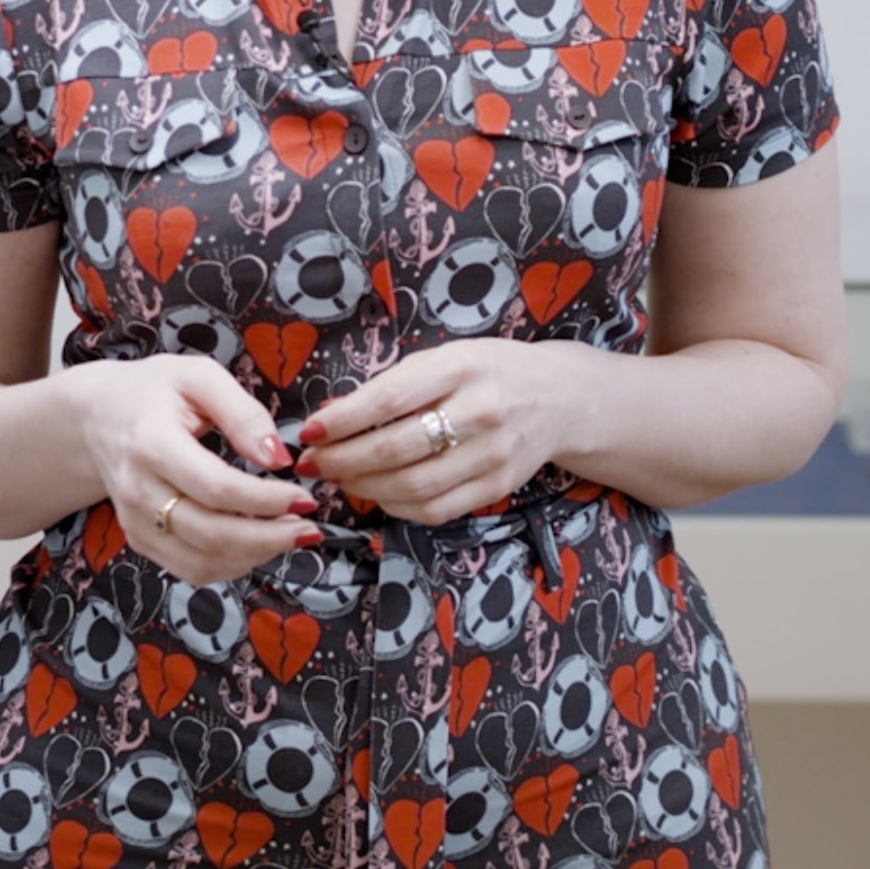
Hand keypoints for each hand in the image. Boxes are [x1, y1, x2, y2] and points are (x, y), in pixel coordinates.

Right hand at [66, 356, 319, 584]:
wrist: (98, 416)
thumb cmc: (154, 390)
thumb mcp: (198, 376)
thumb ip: (242, 412)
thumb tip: (278, 458)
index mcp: (151, 442)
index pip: (215, 487)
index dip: (265, 499)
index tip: (304, 497)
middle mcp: (137, 489)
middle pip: (209, 533)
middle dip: (268, 537)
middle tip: (310, 528)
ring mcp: (135, 521)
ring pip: (201, 561)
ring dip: (254, 556)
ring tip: (290, 535)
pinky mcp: (139, 539)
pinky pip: (189, 568)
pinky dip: (230, 565)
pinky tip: (258, 544)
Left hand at [294, 339, 586, 524]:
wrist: (560, 398)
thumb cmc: (489, 370)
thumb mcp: (444, 358)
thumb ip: (394, 385)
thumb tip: (332, 414)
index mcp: (461, 368)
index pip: (390, 400)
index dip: (343, 420)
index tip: (309, 431)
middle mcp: (480, 412)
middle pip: (397, 449)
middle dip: (343, 460)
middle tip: (313, 462)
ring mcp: (492, 455)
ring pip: (413, 487)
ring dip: (364, 488)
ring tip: (338, 478)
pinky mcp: (498, 488)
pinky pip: (436, 510)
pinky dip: (396, 507)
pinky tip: (376, 493)